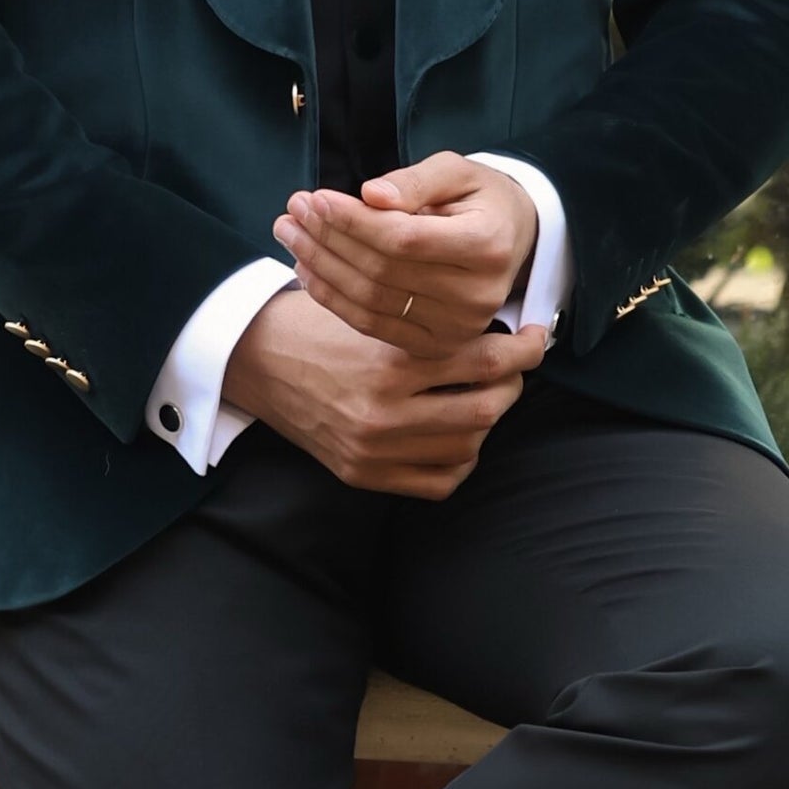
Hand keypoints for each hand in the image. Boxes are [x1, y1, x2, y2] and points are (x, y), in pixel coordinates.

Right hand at [220, 284, 547, 497]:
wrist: (251, 358)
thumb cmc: (316, 321)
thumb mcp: (372, 308)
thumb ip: (429, 323)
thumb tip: (501, 329)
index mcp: (390, 360)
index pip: (485, 358)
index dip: (524, 348)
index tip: (537, 337)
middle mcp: (384, 411)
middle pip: (487, 406)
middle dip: (512, 383)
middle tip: (513, 364)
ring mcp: (374, 449)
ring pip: (469, 444)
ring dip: (488, 417)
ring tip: (485, 392)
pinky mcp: (363, 474)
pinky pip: (439, 480)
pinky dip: (461, 458)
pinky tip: (458, 433)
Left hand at [271, 151, 538, 359]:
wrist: (511, 242)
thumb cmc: (479, 199)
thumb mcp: (457, 171)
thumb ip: (416, 180)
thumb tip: (371, 195)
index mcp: (488, 246)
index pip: (405, 238)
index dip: (354, 221)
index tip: (315, 197)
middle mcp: (477, 295)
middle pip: (383, 271)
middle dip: (328, 239)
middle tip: (293, 211)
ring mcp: (458, 329)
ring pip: (371, 301)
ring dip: (321, 267)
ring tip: (290, 233)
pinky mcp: (437, 347)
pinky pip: (372, 325)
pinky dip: (333, 298)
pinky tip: (306, 270)